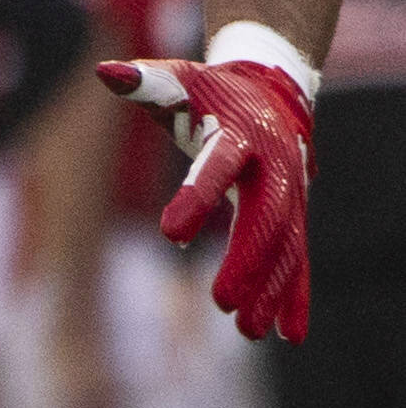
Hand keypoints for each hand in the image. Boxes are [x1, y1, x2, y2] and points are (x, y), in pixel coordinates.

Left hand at [104, 42, 323, 343]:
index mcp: (239, 135)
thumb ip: (144, 81)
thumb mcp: (177, 81)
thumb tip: (107, 73)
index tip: (171, 235)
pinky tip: (289, 334)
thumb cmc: (209, 92)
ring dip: (271, 290)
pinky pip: (299, 259)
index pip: (217, 167)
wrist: (272, 93)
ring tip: (248, 330)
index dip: (196, 196)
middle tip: (221, 301)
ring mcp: (291, 195)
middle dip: (247, 261)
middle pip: (265, 218)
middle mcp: (274, 168)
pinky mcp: (295, 216)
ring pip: (287, 247)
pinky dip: (296, 295)